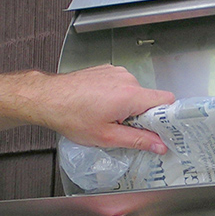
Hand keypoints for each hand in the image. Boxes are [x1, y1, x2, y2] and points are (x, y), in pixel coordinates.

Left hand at [29, 64, 173, 153]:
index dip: (166, 116)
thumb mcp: (107, 137)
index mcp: (130, 94)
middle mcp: (126, 79)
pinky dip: (116, 97)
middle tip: (123, 129)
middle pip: (149, 98)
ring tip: (107, 117)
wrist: (47, 98)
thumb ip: (138, 141)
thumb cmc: (71, 116)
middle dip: (141, 115)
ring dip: (127, 106)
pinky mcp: (105, 70)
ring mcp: (115, 72)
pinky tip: (100, 107)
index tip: (158, 130)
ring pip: (134, 92)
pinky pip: (121, 85)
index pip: (167, 99)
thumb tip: (159, 145)